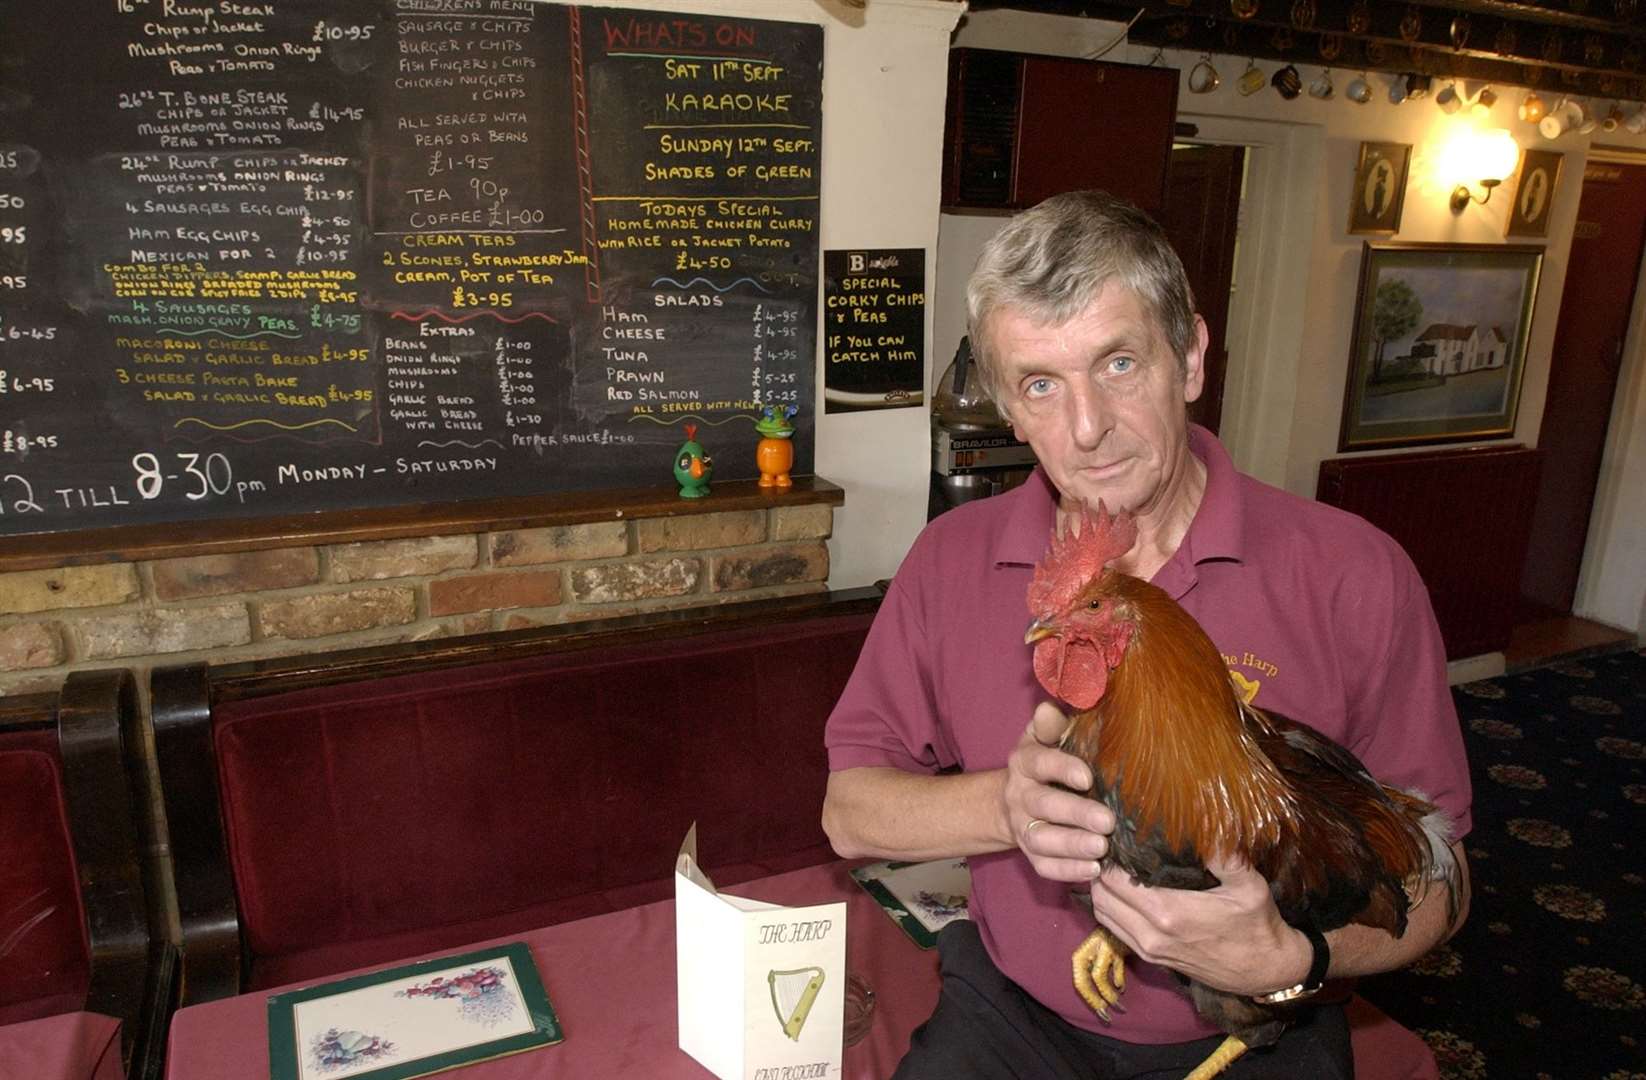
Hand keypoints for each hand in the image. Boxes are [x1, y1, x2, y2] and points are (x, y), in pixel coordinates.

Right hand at [1002, 702, 1114, 882]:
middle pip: (1043, 805)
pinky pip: (1044, 866)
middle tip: (1107, 821)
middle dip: (1075, 814)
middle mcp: (1020, 795)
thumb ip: (1051, 724)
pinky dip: (1067, 870)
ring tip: (1101, 847)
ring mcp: (1023, 826)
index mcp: (1025, 761)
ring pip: (1041, 839)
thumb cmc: (1047, 761)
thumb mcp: (1045, 737)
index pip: (1040, 763)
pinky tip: (1093, 869)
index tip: (1088, 777)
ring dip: (1071, 845)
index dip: (1062, 769)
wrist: (1016, 798)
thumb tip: (1049, 708)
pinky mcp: (1031, 854)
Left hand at [1085, 855, 1311, 994]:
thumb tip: (1206, 823)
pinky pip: (1114, 929)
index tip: (1112, 834)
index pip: (1114, 879)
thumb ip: (1225, 856)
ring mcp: (1149, 949)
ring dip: (1102, 889)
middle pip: (1101, 894)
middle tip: (1109, 845)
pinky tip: (1123, 890)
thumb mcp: (1250, 885)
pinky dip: (1110, 908)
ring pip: (1102, 913)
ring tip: (1113, 864)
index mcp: (1169, 912)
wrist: (1266, 972)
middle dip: (1099, 868)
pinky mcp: (1152, 958)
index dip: (1108, 855)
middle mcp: (1151, 933)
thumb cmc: (1257, 925)